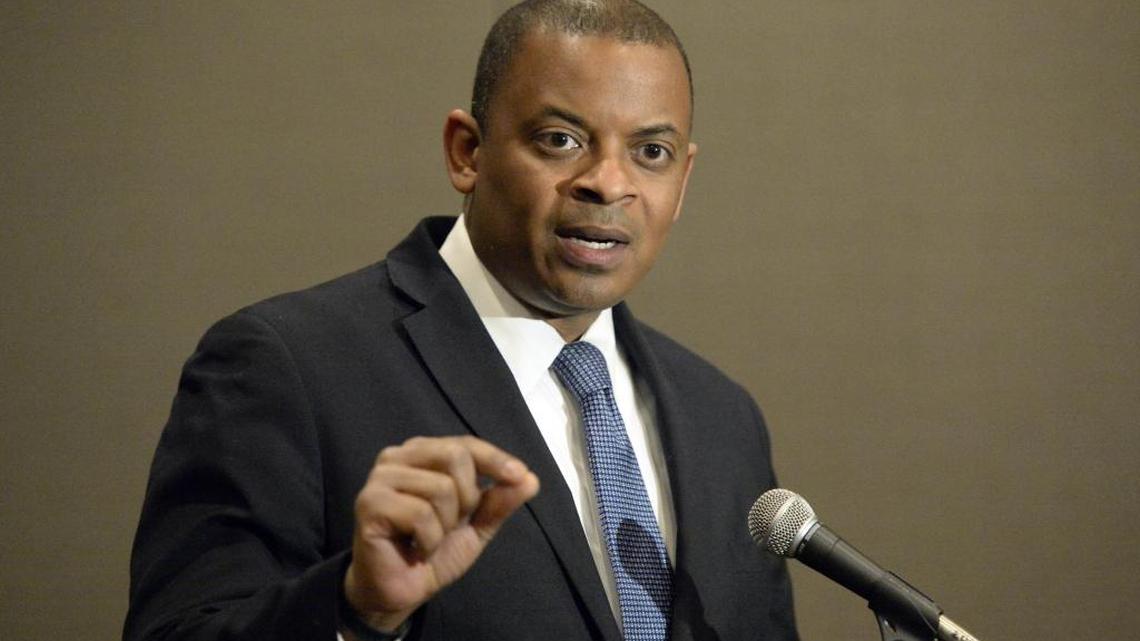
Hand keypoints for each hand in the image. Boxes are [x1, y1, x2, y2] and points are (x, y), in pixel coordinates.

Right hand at [342, 436, 540, 632]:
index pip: (465, 444)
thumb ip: (499, 501)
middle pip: (455, 455)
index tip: (519, 475)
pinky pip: (421, 514)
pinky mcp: (369, 504)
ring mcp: (380, 479)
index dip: (495, 458)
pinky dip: (429, 540)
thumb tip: (530, 478)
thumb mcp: (476, 525)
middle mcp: (396, 457)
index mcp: (420, 454)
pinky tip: (415, 549)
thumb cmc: (432, 551)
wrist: (400, 591)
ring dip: (446, 525)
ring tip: (428, 539)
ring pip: (441, 488)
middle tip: (451, 524)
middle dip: (467, 498)